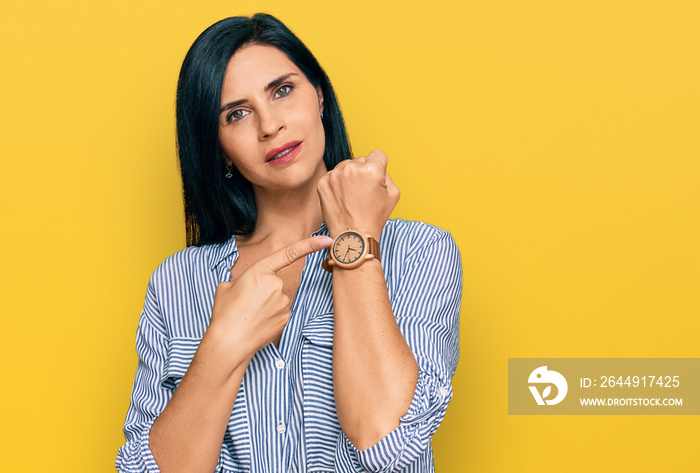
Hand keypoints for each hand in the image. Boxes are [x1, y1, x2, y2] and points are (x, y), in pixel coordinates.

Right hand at [208, 235, 331, 355]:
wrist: (229, 342)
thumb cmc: (225, 313)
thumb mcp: (226, 287)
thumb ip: (242, 280)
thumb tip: (247, 285)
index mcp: (260, 271)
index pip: (289, 253)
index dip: (310, 245)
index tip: (327, 240)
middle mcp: (276, 284)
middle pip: (274, 282)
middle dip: (262, 291)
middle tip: (246, 304)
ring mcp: (283, 301)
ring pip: (278, 297)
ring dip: (266, 304)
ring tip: (249, 314)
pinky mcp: (287, 316)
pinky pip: (280, 311)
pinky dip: (270, 315)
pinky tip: (258, 322)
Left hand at [317, 149, 399, 237]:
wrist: (353, 236)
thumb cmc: (374, 217)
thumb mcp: (394, 194)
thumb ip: (387, 174)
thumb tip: (377, 167)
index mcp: (371, 169)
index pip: (378, 154)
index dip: (380, 166)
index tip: (376, 178)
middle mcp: (351, 168)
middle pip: (361, 160)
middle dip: (363, 172)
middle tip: (364, 192)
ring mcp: (335, 175)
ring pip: (346, 166)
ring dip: (349, 176)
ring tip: (352, 196)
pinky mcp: (323, 183)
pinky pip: (333, 175)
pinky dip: (337, 184)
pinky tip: (342, 198)